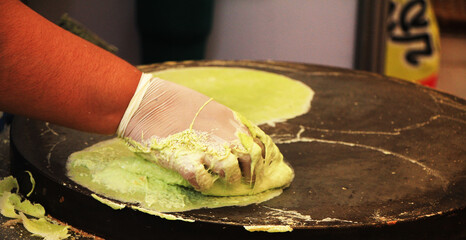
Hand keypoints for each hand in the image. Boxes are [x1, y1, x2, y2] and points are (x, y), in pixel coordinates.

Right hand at [118, 73, 260, 190]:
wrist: (143, 103)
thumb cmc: (173, 103)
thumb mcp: (208, 107)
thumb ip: (226, 123)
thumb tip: (242, 140)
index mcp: (229, 121)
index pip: (259, 142)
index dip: (263, 157)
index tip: (261, 165)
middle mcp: (221, 134)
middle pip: (251, 158)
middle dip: (251, 171)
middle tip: (245, 178)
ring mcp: (203, 148)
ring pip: (232, 170)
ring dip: (230, 177)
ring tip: (223, 177)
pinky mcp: (183, 161)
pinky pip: (203, 180)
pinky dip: (204, 183)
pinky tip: (200, 178)